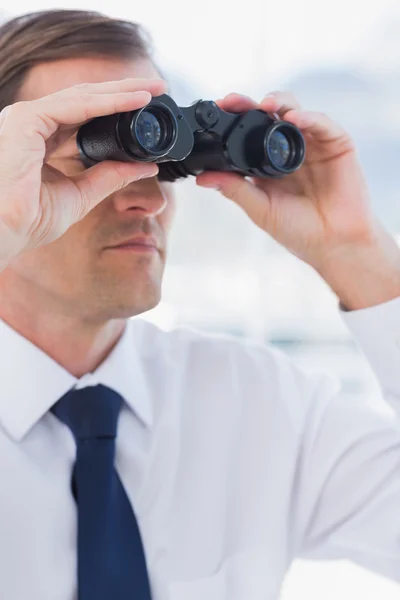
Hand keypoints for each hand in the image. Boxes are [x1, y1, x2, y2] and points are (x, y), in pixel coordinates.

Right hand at [0, 77, 166, 266]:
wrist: (5, 232)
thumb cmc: (29, 219)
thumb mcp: (81, 194)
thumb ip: (110, 177)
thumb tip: (145, 168)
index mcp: (40, 139)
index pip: (84, 115)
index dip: (116, 108)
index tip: (146, 106)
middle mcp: (32, 123)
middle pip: (86, 99)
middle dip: (124, 92)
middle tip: (157, 87)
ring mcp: (27, 118)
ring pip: (83, 96)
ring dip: (121, 91)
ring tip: (152, 89)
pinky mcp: (26, 119)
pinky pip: (76, 105)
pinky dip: (109, 102)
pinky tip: (134, 100)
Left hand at [196, 91, 376, 271]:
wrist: (333, 244)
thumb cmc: (298, 231)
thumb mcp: (260, 208)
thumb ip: (234, 189)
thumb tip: (201, 178)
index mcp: (268, 162)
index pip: (248, 132)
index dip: (233, 119)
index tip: (215, 110)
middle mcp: (289, 148)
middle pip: (269, 115)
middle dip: (250, 104)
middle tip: (233, 102)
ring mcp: (313, 144)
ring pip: (294, 110)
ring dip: (278, 102)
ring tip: (264, 105)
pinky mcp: (337, 144)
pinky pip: (323, 124)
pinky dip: (309, 117)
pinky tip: (294, 119)